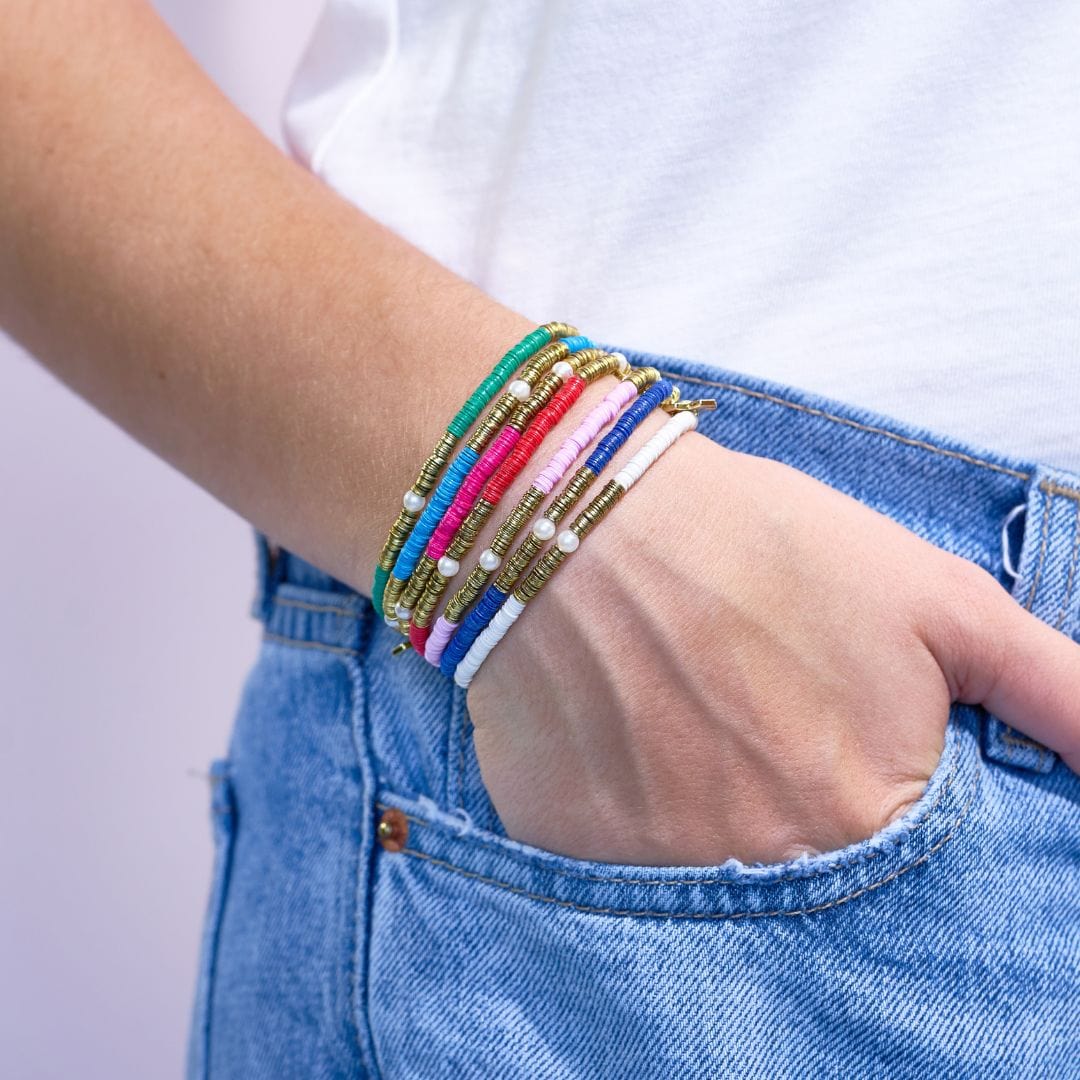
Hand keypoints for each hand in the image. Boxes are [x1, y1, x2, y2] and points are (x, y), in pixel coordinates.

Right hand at [464, 428, 1079, 865]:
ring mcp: (646, 870)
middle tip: (752, 712)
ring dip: (705, 808)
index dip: (871, 786)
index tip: (828, 729)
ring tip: (685, 713)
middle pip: (800, 874)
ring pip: (704, 873)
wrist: (587, 509)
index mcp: (863, 821)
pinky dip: (622, 810)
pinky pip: (610, 863)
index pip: (903, 866)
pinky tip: (621, 731)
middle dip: (789, 800)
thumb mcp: (936, 601)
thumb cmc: (764, 542)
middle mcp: (756, 870)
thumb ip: (1054, 692)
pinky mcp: (562, 845)